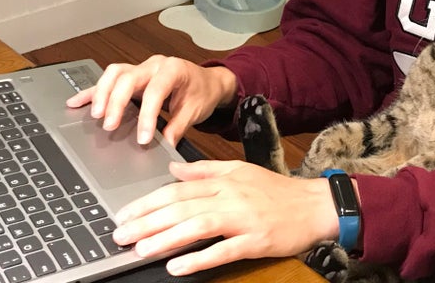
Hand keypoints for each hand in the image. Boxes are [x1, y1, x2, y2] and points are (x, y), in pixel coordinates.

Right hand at [65, 55, 237, 145]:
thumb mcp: (195, 111)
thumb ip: (178, 128)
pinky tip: (77, 102)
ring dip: (102, 93)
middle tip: (109, 125)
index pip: (155, 91)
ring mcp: (141, 68)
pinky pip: (109, 80)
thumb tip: (163, 147)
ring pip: (114, 73)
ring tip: (95, 115)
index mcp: (173, 70)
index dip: (147, 115)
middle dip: (116, 101)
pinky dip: (93, 91)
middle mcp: (154, 65)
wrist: (208, 81)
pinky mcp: (132, 76)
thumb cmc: (202, 91)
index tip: (143, 138)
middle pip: (128, 77)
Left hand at [112, 160, 340, 275]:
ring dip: (165, 238)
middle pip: (182, 206)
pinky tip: (177, 266)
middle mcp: (230, 196)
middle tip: (119, 234)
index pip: (178, 189)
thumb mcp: (240, 172)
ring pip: (197, 225)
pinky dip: (199, 258)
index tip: (124, 213)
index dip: (148, 201)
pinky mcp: (256, 240)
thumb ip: (205, 170)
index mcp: (224, 180)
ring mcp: (243, 218)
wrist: (315, 205)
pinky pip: (223, 250)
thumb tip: (173, 169)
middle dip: (147, 221)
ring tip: (139, 249)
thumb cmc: (277, 191)